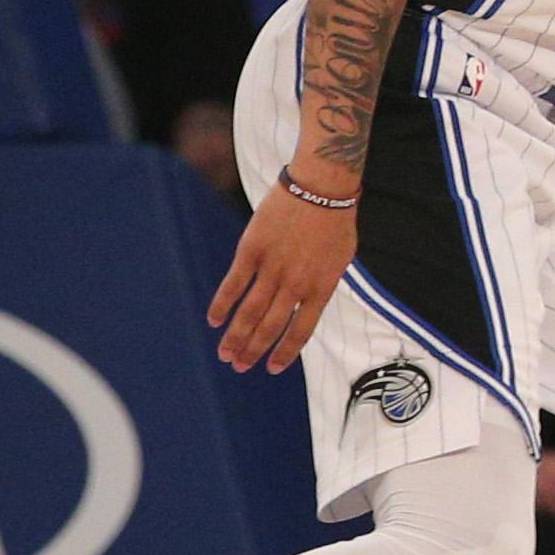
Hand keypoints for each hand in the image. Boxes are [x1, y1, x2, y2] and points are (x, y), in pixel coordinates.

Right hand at [208, 173, 357, 372]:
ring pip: (249, 312)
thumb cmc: (334, 221)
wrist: (320, 186)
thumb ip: (322, 286)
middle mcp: (295, 284)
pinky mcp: (252, 251)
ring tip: (225, 354)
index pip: (300, 331)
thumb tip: (306, 307)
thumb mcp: (340, 260)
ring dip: (235, 337)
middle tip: (239, 366)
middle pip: (270, 327)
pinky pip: (233, 284)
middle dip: (253, 351)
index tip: (272, 368)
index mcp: (321, 288)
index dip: (285, 353)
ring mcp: (272, 268)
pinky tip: (214, 320)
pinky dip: (221, 305)